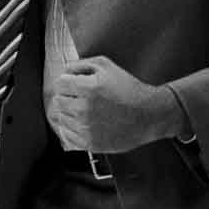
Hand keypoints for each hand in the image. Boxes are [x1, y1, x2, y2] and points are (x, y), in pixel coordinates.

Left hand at [45, 55, 177, 152]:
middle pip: (58, 101)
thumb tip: (63, 71)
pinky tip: (84, 124)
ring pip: (61, 118)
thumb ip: (80, 65)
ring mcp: (86, 128)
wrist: (150, 116)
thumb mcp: (106, 66)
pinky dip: (71, 129)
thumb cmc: (130, 89)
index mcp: (87, 88)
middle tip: (82, 98)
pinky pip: (66, 136)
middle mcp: (84, 109)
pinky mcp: (90, 143)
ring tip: (87, 111)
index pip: (59, 83)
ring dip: (69, 113)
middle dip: (68, 97)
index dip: (67, 82)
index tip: (76, 85)